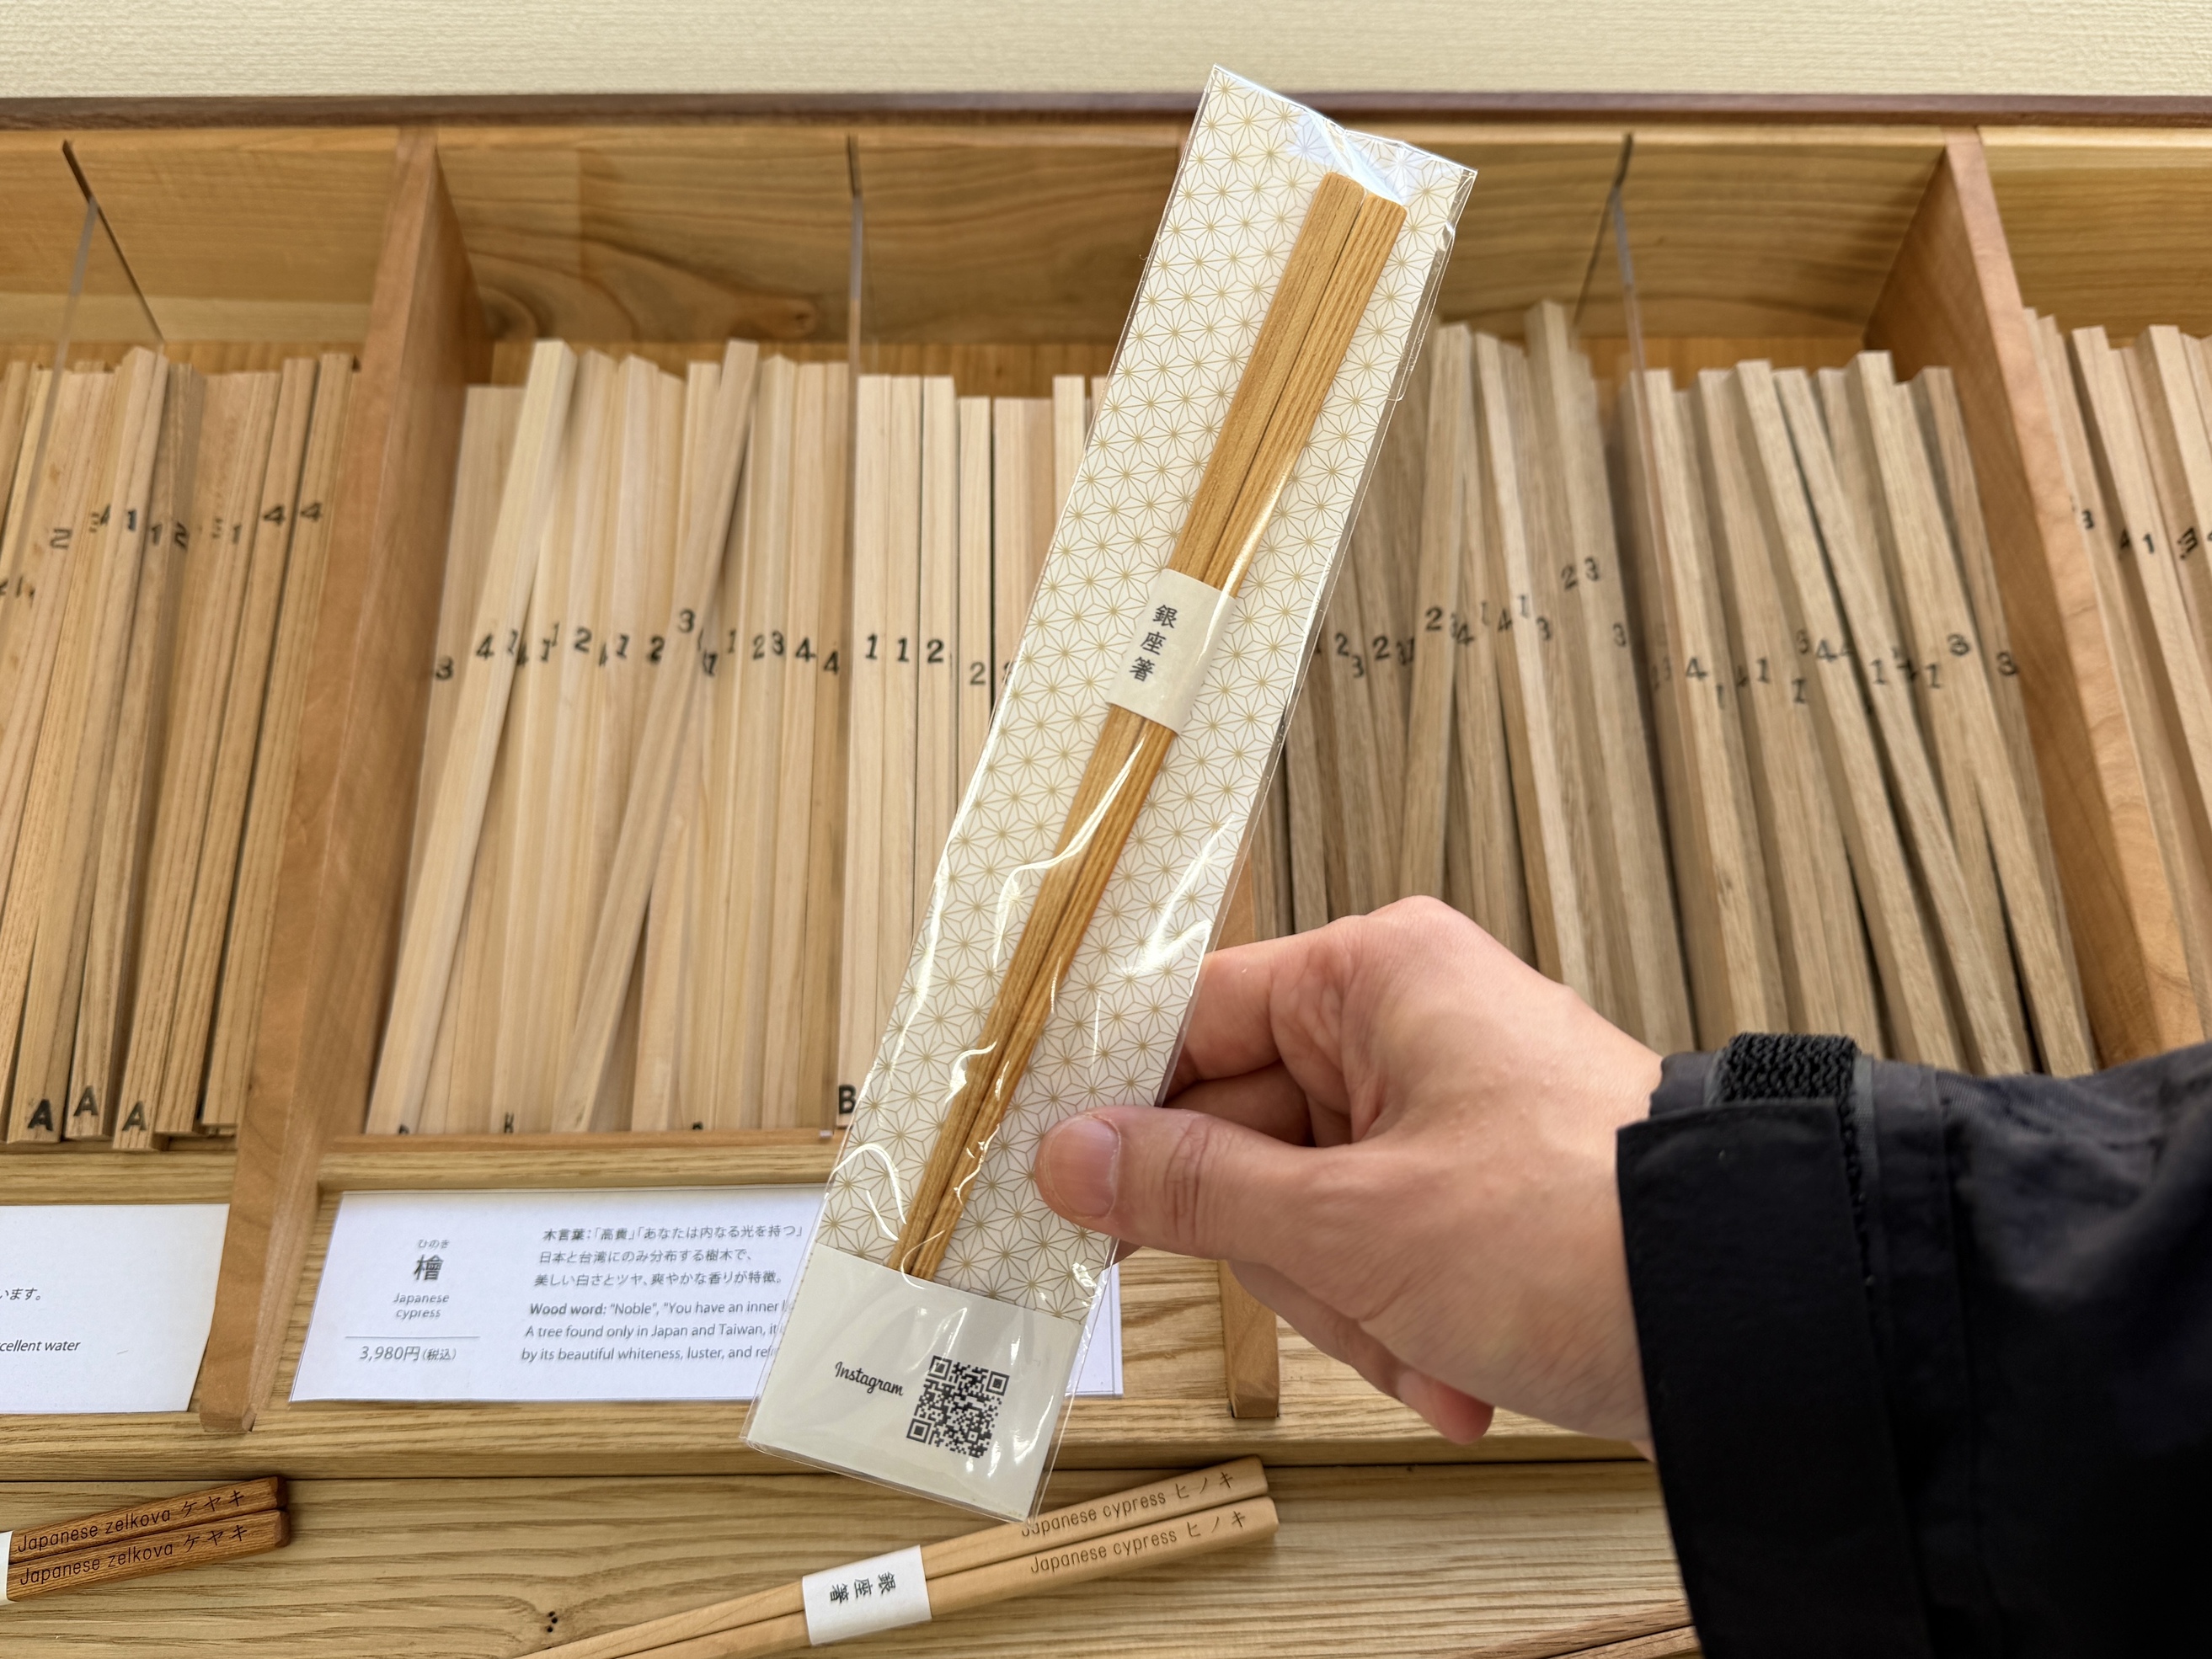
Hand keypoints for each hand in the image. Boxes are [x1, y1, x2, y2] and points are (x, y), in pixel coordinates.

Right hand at [1033, 897, 1659, 1446]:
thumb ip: (1192, 1188)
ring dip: (1354, 1307)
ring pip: (1308, 1211)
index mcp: (1374, 976)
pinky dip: (1405, 1319)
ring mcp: (1446, 1105)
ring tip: (1426, 1346)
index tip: (1060, 1175)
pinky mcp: (1478, 1181)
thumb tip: (1075, 1156)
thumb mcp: (1350, 1222)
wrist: (1756, 1319)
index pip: (1189, 1018)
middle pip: (1245, 1134)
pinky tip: (1457, 1370)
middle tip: (1329, 1293)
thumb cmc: (1582, 1229)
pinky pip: (1378, 1245)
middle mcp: (1409, 1023)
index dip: (1121, 1106)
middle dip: (1285, 1252)